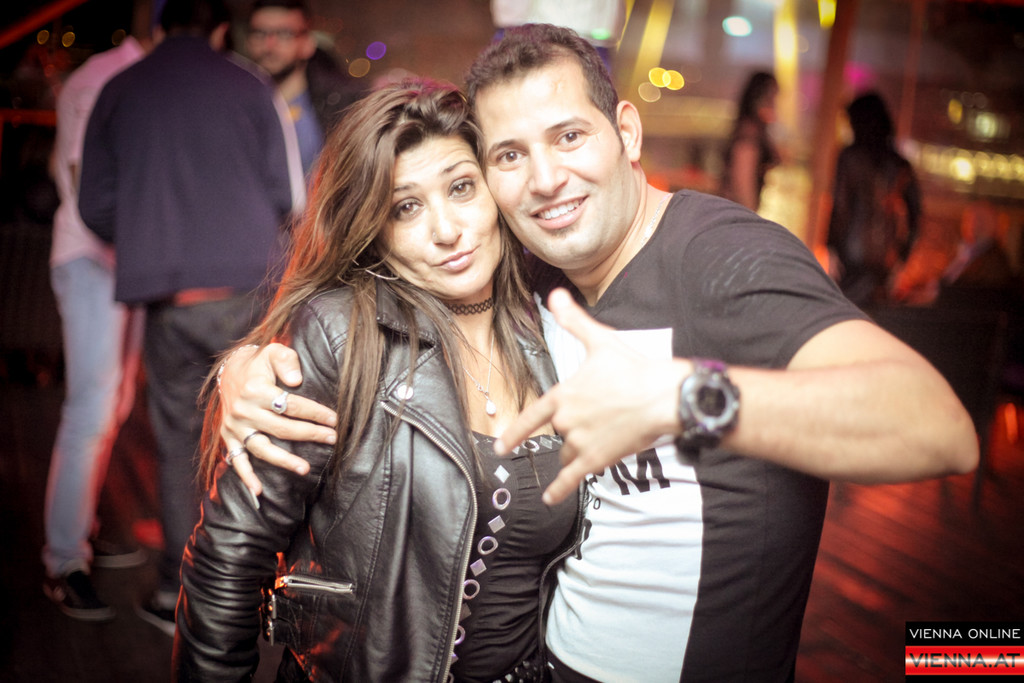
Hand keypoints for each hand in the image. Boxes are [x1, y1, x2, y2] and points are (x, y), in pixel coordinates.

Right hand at [219, 343, 337, 495]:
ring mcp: (235, 427)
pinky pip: (237, 460)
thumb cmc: (260, 363)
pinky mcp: (229, 438)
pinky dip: (246, 477)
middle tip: (332, 439)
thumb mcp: (273, 351)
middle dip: (309, 434)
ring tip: (305, 469)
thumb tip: (297, 380)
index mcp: (256, 390)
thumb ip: (287, 361)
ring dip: (283, 460)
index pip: (291, 405)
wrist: (230, 372)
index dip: (315, 413)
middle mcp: (243, 410)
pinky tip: (259, 491)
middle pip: (281, 428)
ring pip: (262, 448)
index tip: (335, 420)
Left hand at [495, 289, 687, 504]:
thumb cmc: (633, 368)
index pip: (531, 416)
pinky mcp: (597, 459)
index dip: (515, 433)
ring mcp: (580, 441)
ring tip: (592, 449)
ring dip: (575, 454)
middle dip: (570, 433)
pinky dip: (559, 489)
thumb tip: (556, 295)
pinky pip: (572, 478)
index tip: (501, 445)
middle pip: (558, 434)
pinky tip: (550, 498)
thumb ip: (573, 321)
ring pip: (568, 455)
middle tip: (588, 427)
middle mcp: (566, 420)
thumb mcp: (600, 340)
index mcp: (563, 394)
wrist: (662, 397)